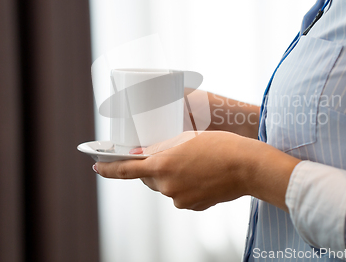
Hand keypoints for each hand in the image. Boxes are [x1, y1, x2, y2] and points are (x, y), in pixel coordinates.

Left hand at [95, 131, 299, 210]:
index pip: (126, 170)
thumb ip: (164, 149)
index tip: (97, 166)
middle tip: (167, 155)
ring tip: (194, 162)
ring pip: (166, 186)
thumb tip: (148, 158)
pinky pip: (181, 194)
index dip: (109, 169)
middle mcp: (167, 186)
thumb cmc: (221, 145)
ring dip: (172, 175)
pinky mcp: (193, 206)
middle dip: (152, 167)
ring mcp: (180, 199)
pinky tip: (202, 174)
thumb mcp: (187, 139)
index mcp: (162, 166)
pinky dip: (186, 185)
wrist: (248, 166)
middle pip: (148, 177)